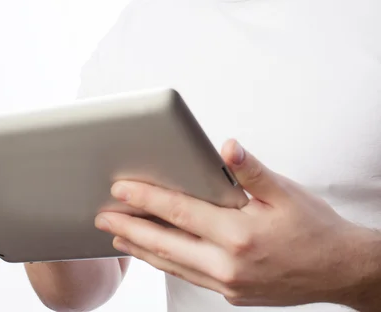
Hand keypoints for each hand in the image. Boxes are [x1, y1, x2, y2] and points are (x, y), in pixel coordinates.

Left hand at [95, 140, 364, 306]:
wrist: (340, 270)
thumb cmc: (314, 228)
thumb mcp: (286, 192)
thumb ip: (251, 170)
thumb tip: (227, 147)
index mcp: (239, 233)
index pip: (180, 211)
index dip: (147, 199)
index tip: (120, 189)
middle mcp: (229, 264)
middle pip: (166, 242)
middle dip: (130, 227)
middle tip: (102, 216)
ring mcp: (230, 284)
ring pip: (174, 264)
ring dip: (143, 248)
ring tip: (117, 236)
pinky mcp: (233, 295)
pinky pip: (190, 277)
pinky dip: (167, 263)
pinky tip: (157, 253)